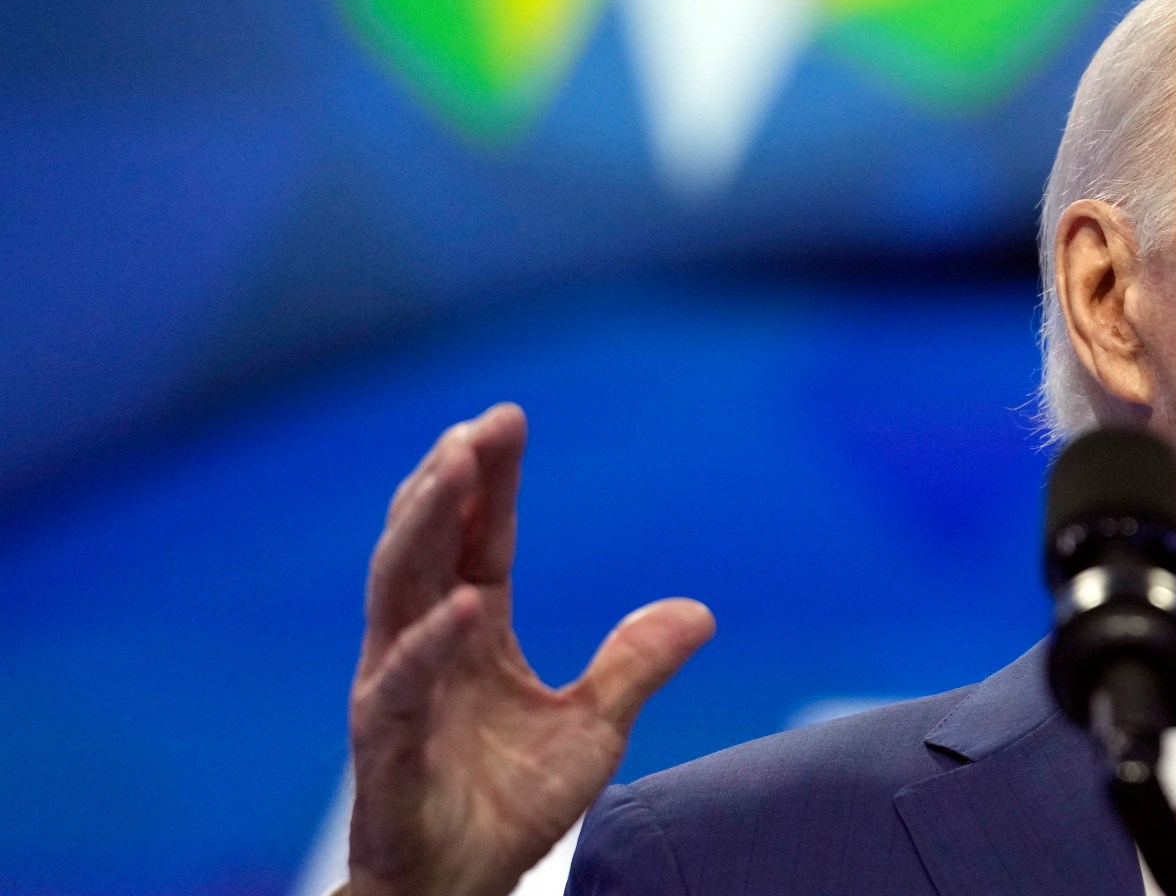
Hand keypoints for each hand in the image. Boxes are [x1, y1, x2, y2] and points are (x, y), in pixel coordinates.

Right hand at [345, 404, 714, 895]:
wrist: (460, 889)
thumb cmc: (507, 808)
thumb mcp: (594, 728)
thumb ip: (633, 666)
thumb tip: (698, 612)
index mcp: (467, 634)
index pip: (480, 542)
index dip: (492, 483)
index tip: (509, 419)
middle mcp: (422, 648)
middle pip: (428, 546)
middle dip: (451, 480)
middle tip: (482, 423)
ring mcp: (396, 692)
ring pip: (398, 592)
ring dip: (425, 525)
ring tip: (455, 466)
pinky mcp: (384, 748)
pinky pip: (400, 685)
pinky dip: (432, 642)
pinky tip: (467, 603)